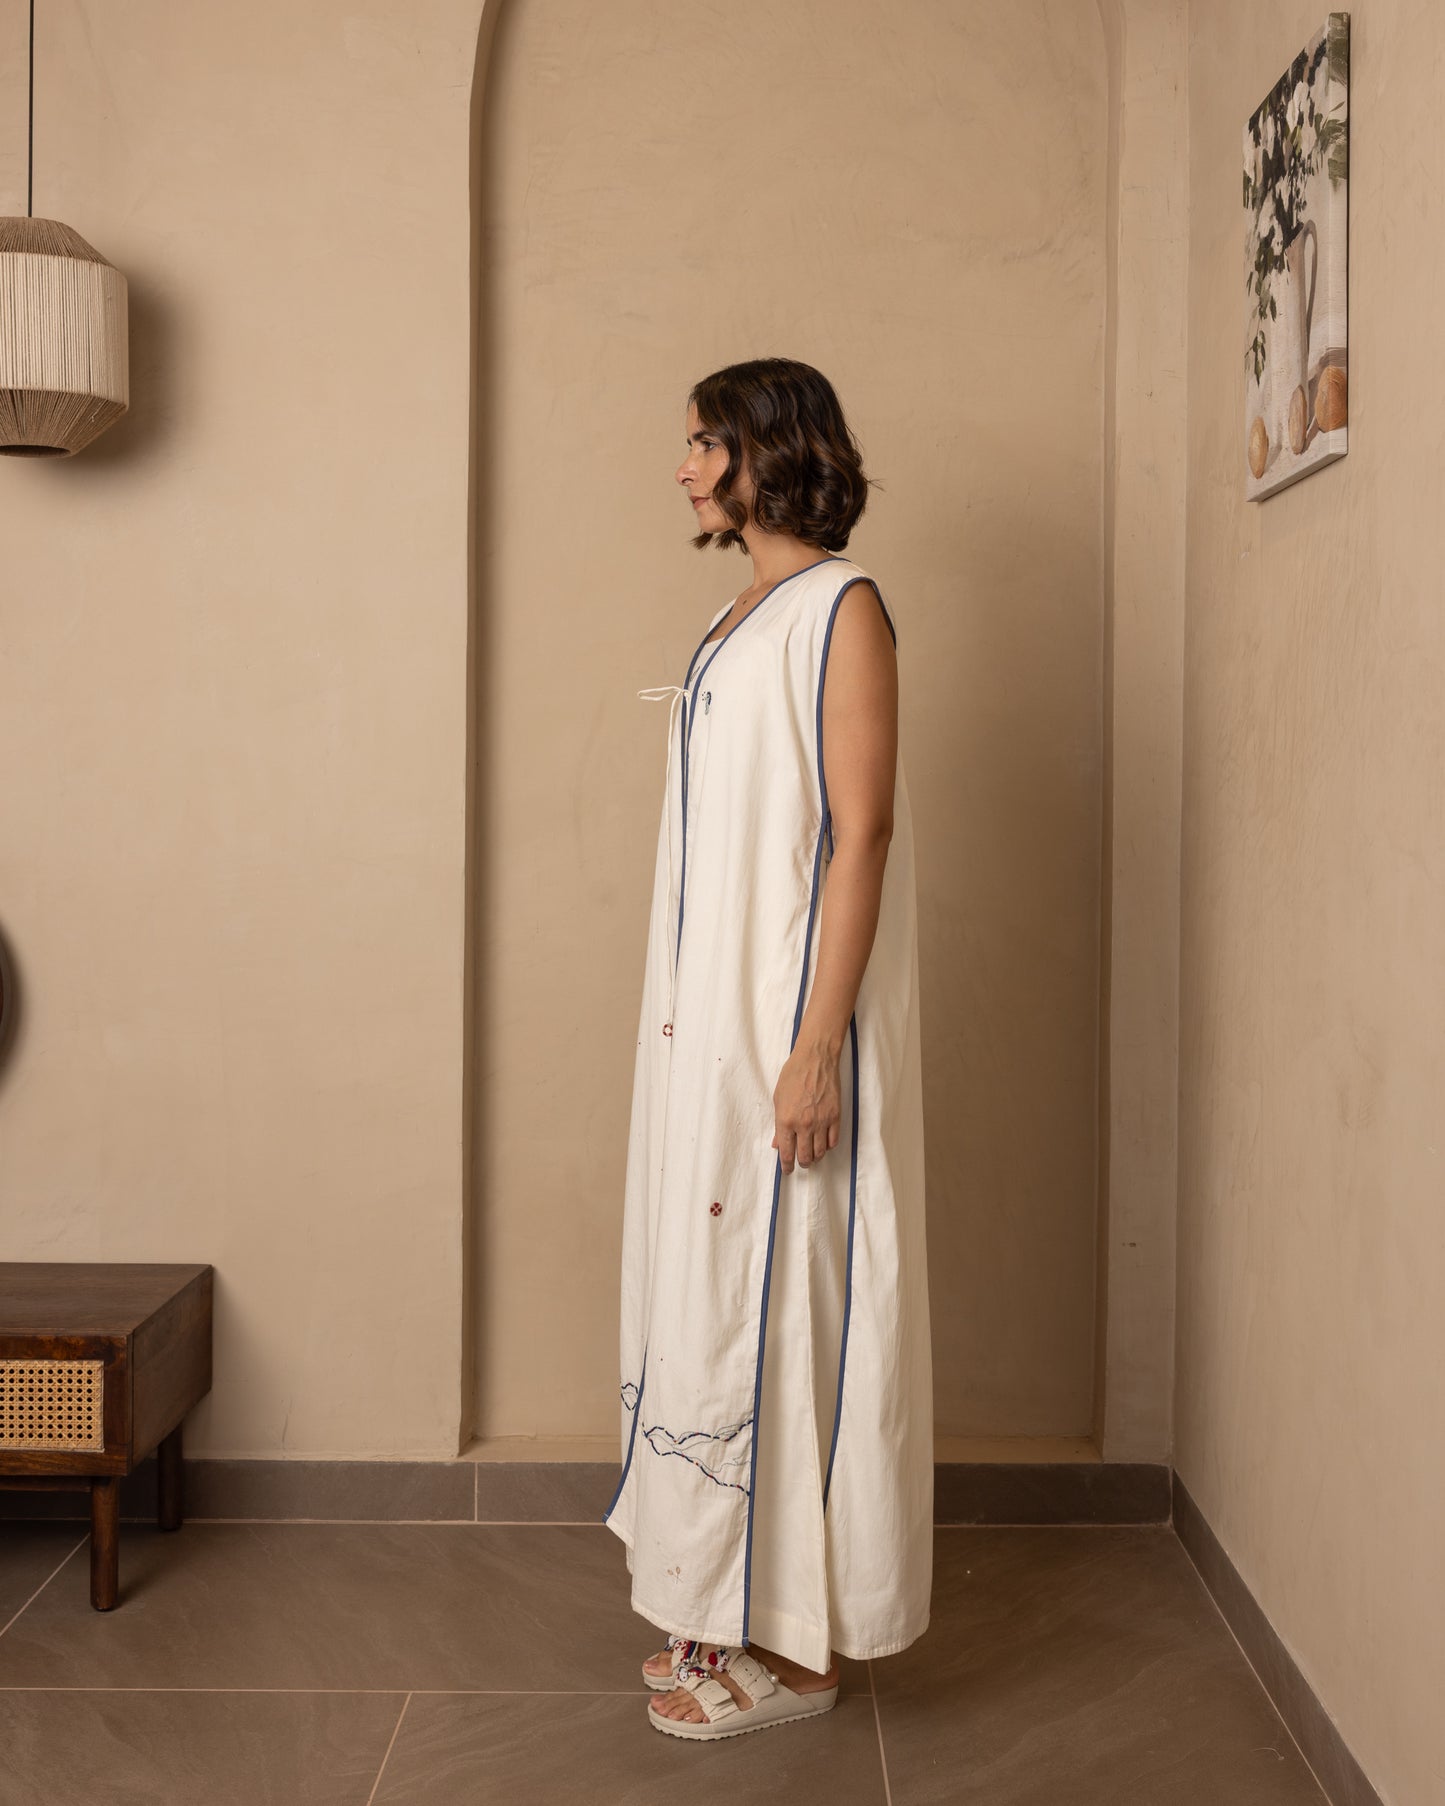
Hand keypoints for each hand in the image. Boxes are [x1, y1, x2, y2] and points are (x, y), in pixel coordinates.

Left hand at [771, 1040, 841, 1172]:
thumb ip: (778, 1124)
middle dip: (802, 1163)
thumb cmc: (793, 1075)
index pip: (787, 1152)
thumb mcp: (778, 1099)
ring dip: (816, 1157)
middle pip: (805, 1156)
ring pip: (820, 1152)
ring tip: (813, 1155)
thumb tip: (778, 1143)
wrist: (815, 1060)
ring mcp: (821, 1122)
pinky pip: (833, 1141)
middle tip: (801, 1163)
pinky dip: (828, 1146)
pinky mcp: (835, 1117)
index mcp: (786, 1121)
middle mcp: (804, 1125)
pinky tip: (824, 1143)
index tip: (787, 1170)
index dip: (787, 1166)